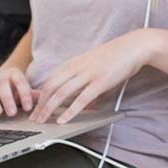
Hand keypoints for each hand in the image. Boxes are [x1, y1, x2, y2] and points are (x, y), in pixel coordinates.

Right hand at [0, 64, 36, 119]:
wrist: (2, 79)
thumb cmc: (16, 88)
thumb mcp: (26, 90)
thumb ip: (35, 94)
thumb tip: (49, 97)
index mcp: (13, 74)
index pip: (19, 81)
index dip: (24, 93)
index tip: (29, 107)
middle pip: (2, 84)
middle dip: (7, 98)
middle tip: (12, 112)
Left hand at [29, 30, 151, 124]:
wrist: (133, 46)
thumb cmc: (116, 56)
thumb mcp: (93, 64)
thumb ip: (84, 79)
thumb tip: (82, 100)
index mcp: (74, 62)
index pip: (50, 79)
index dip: (40, 95)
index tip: (34, 107)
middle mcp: (77, 67)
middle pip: (51, 87)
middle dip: (40, 104)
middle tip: (34, 118)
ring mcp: (88, 74)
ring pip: (62, 93)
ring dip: (49, 109)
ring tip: (42, 121)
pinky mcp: (100, 82)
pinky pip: (81, 99)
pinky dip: (70, 111)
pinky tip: (63, 120)